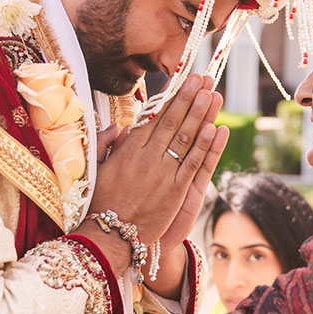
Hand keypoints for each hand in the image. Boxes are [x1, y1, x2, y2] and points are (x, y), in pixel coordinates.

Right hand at [91, 76, 226, 258]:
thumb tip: (119, 126)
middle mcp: (147, 157)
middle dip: (190, 98)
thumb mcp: (97, 168)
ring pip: (186, 138)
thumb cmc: (102, 202)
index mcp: (129, 149)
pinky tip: (215, 128)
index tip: (184, 80)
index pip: (155, 117)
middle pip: (173, 121)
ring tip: (213, 94)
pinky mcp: (176, 191)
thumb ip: (107, 145)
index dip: (172, 98)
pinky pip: (193, 164)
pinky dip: (205, 146)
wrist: (111, 235)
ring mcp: (163, 173)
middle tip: (204, 78)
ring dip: (201, 115)